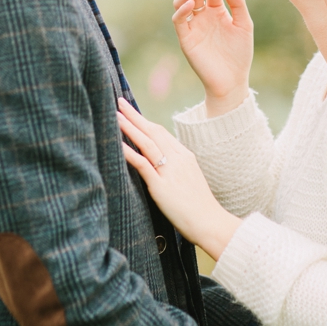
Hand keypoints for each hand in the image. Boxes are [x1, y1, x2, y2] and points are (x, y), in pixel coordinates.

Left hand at [116, 98, 240, 260]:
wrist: (210, 223)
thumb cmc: (199, 207)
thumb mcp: (189, 180)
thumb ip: (175, 168)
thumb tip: (160, 165)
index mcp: (185, 156)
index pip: (162, 133)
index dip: (145, 121)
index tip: (132, 111)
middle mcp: (178, 159)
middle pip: (153, 131)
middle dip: (135, 116)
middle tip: (119, 102)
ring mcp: (170, 171)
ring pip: (147, 143)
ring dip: (130, 127)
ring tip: (115, 115)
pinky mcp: (161, 186)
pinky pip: (143, 164)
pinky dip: (129, 152)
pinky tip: (118, 144)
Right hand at [172, 0, 252, 115]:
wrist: (232, 80)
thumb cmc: (240, 54)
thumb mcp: (244, 25)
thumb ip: (238, 5)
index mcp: (216, 12)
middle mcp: (202, 17)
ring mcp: (193, 26)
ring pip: (182, 3)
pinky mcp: (185, 38)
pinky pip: (178, 20)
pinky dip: (181, 9)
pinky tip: (191, 4)